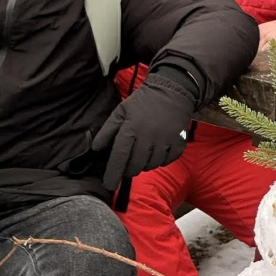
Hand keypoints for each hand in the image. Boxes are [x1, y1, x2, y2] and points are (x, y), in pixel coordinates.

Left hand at [92, 73, 194, 189]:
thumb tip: (96, 149)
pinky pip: (166, 162)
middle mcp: (148, 137)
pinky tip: (158, 150)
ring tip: (144, 153)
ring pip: (151, 166)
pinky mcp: (179, 143)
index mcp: (131, 128)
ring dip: (145, 164)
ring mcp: (165, 141)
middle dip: (129, 169)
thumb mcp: (121, 111)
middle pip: (135, 165)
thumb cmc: (143, 102)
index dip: (113, 173)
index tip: (109, 184)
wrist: (172, 91)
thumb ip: (108, 130)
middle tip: (129, 163)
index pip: (119, 157)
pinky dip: (160, 160)